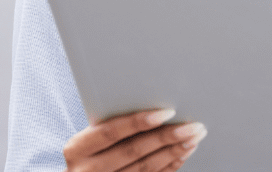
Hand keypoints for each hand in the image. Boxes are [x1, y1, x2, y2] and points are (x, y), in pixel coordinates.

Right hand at [63, 109, 206, 171]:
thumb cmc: (89, 152)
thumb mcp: (90, 138)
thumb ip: (112, 124)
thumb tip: (155, 106)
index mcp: (77, 149)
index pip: (111, 132)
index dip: (139, 121)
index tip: (167, 112)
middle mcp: (87, 170)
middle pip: (132, 151)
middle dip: (166, 137)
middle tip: (192, 125)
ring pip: (145, 169)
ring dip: (174, 151)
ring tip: (194, 137)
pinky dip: (170, 166)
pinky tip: (183, 153)